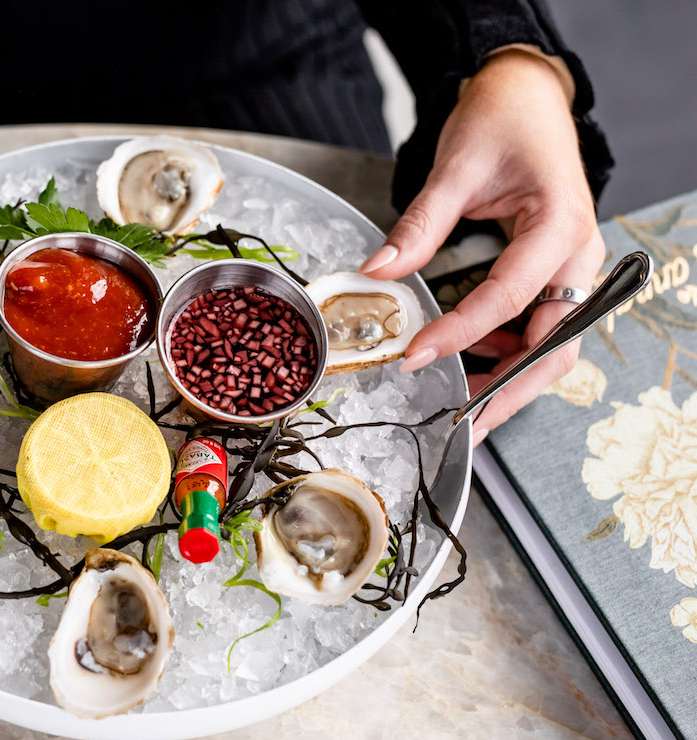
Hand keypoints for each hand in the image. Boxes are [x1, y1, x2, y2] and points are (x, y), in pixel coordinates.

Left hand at [358, 50, 605, 443]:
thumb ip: (420, 225)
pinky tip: (472, 362)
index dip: (462, 333)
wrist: (526, 97)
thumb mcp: (455, 167)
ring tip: (463, 404)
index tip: (418, 356)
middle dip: (510, 388)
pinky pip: (542, 326)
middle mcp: (579, 253)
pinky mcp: (556, 272)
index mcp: (560, 224)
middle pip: (555, 343)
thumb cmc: (501, 121)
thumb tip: (378, 272)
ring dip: (511, 379)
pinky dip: (511, 353)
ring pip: (554, 344)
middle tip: (464, 423)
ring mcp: (573, 266)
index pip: (511, 296)